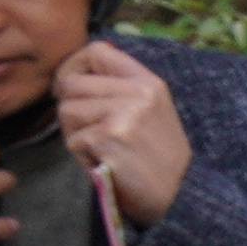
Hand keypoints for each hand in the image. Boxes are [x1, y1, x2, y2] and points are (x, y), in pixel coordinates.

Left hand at [53, 43, 192, 226]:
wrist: (179, 195)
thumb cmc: (157, 154)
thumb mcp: (151, 109)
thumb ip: (120, 87)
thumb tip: (75, 70)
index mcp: (148, 81)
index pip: (97, 50)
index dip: (73, 66)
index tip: (70, 86)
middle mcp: (137, 93)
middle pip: (71, 84)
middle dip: (71, 108)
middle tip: (89, 130)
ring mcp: (123, 115)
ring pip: (67, 111)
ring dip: (75, 133)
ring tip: (101, 148)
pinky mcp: (108, 138)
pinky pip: (73, 140)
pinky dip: (81, 156)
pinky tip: (104, 163)